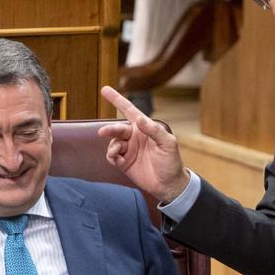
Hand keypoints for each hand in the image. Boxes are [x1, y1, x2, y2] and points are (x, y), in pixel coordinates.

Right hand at [97, 86, 189, 202]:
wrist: (168, 185)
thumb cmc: (171, 162)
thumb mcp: (168, 144)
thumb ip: (154, 131)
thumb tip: (140, 119)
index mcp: (145, 128)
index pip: (129, 110)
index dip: (117, 100)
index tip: (105, 89)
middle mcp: (134, 137)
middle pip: (117, 128)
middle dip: (109, 129)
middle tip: (102, 132)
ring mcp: (128, 149)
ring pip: (113, 143)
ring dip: (112, 146)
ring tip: (116, 153)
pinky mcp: (124, 162)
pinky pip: (112, 156)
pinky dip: (111, 155)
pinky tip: (117, 159)